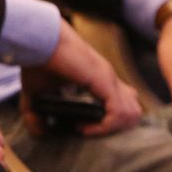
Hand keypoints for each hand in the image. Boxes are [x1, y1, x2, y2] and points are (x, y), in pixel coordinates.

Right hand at [19, 21, 141, 137]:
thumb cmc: (39, 60)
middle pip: (134, 108)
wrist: (40, 40)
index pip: (124, 99)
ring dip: (112, 129)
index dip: (111, 119)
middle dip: (117, 127)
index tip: (83, 126)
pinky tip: (83, 128)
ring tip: (88, 129)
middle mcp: (108, 77)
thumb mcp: (37, 92)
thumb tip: (40, 132)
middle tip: (93, 129)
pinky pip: (118, 113)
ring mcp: (109, 79)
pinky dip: (103, 127)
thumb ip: (37, 113)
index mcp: (99, 77)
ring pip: (132, 113)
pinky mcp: (104, 81)